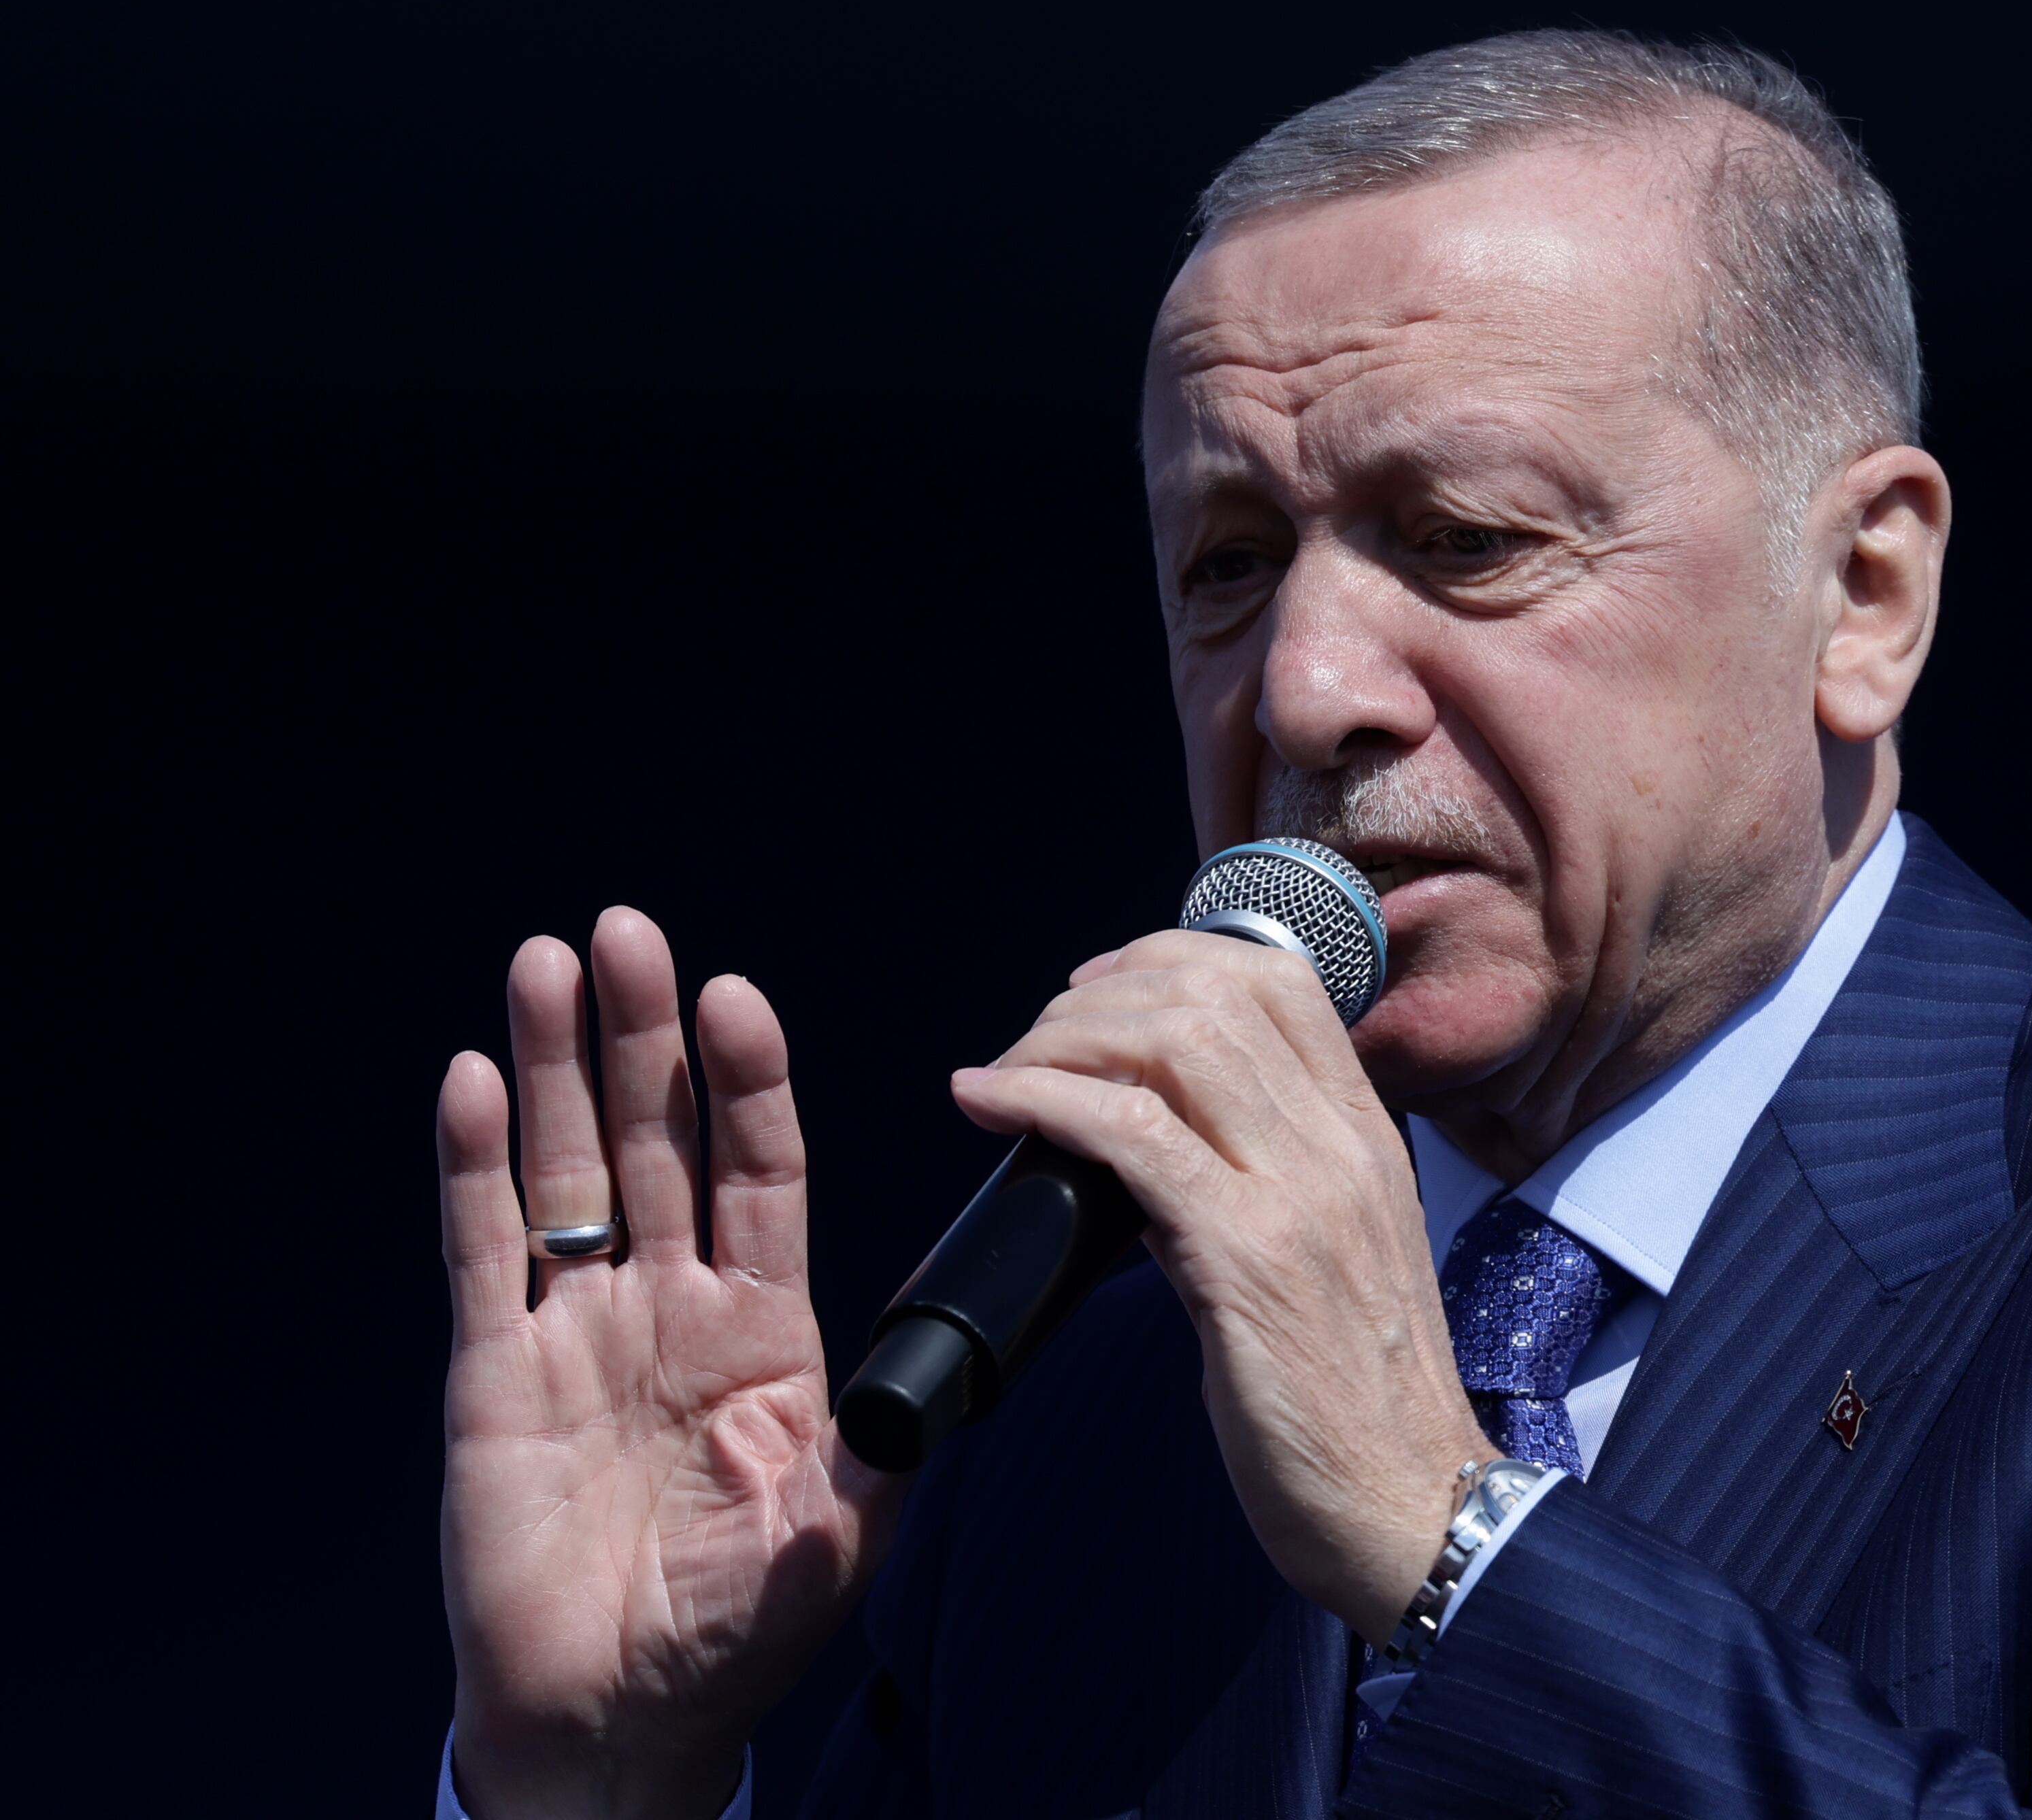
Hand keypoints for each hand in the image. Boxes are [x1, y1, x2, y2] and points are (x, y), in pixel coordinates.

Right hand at [437, 910, 900, 1819]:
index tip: (731, 996)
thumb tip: (942, 1367)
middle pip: (656, 1140)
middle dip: (642, 1035)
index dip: (745, 1082)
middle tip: (627, 930)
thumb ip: (883, 1442)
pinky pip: (485, 1249)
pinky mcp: (495, 1373)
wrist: (621, 1719)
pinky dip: (474, 1165)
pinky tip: (470, 1078)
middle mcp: (670, 1307)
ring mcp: (580, 1331)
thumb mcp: (842, 1532)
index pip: (758, 1171)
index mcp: (764, 1327)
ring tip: (548, 961)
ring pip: (566, 1169)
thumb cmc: (739, 1632)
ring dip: (551, 1066)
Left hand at [950, 932, 1491, 1641]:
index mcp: (1367, 1138)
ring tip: (1007, 1075)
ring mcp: (1300, 1195)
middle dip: (1100, 995)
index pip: (1278, 982)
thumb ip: (1256, 1188)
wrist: (1417, 1509)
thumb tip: (1144, 1148)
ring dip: (1063, 1039)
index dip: (1170, 961)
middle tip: (1036, 1043)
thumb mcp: (1326, 1259)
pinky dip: (1045, 1100)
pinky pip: (1132, 1134)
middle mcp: (1343, 1146)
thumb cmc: (1356, 1406)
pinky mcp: (1248, 1259)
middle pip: (1213, 990)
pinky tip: (993, 1104)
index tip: (1096, 996)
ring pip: (1172, 1040)